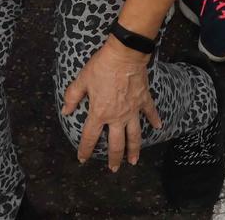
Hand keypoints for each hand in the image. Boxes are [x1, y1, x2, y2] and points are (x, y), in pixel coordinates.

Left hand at [60, 37, 162, 171]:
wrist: (125, 55)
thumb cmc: (102, 67)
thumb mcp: (82, 80)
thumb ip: (72, 97)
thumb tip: (65, 111)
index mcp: (99, 113)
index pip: (90, 137)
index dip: (85, 149)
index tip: (82, 158)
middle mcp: (117, 117)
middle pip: (116, 144)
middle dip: (114, 159)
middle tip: (113, 169)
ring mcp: (132, 110)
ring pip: (134, 136)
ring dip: (134, 150)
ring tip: (134, 161)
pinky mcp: (143, 100)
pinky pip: (150, 113)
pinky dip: (155, 120)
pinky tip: (159, 127)